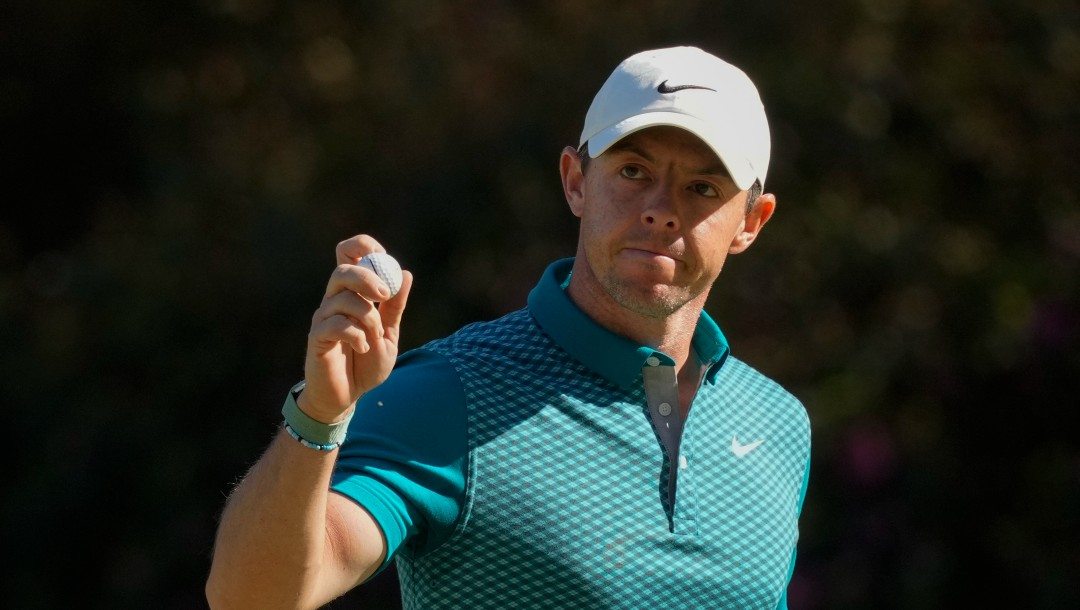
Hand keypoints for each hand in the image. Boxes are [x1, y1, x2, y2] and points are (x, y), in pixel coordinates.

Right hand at [299, 235, 412, 422]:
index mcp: (352, 293)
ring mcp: (323, 318)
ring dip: (367, 317)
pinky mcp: (316, 337)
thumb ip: (395, 307)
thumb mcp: (389, 334)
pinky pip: (335, 325)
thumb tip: (405, 274)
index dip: (363, 247)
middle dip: (367, 278)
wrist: (348, 396)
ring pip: (342, 299)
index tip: (384, 256)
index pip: (348, 254)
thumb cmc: (366, 364)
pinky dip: (356, 335)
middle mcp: (334, 300)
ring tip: (375, 337)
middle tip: (384, 296)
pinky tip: (363, 347)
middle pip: (342, 270)